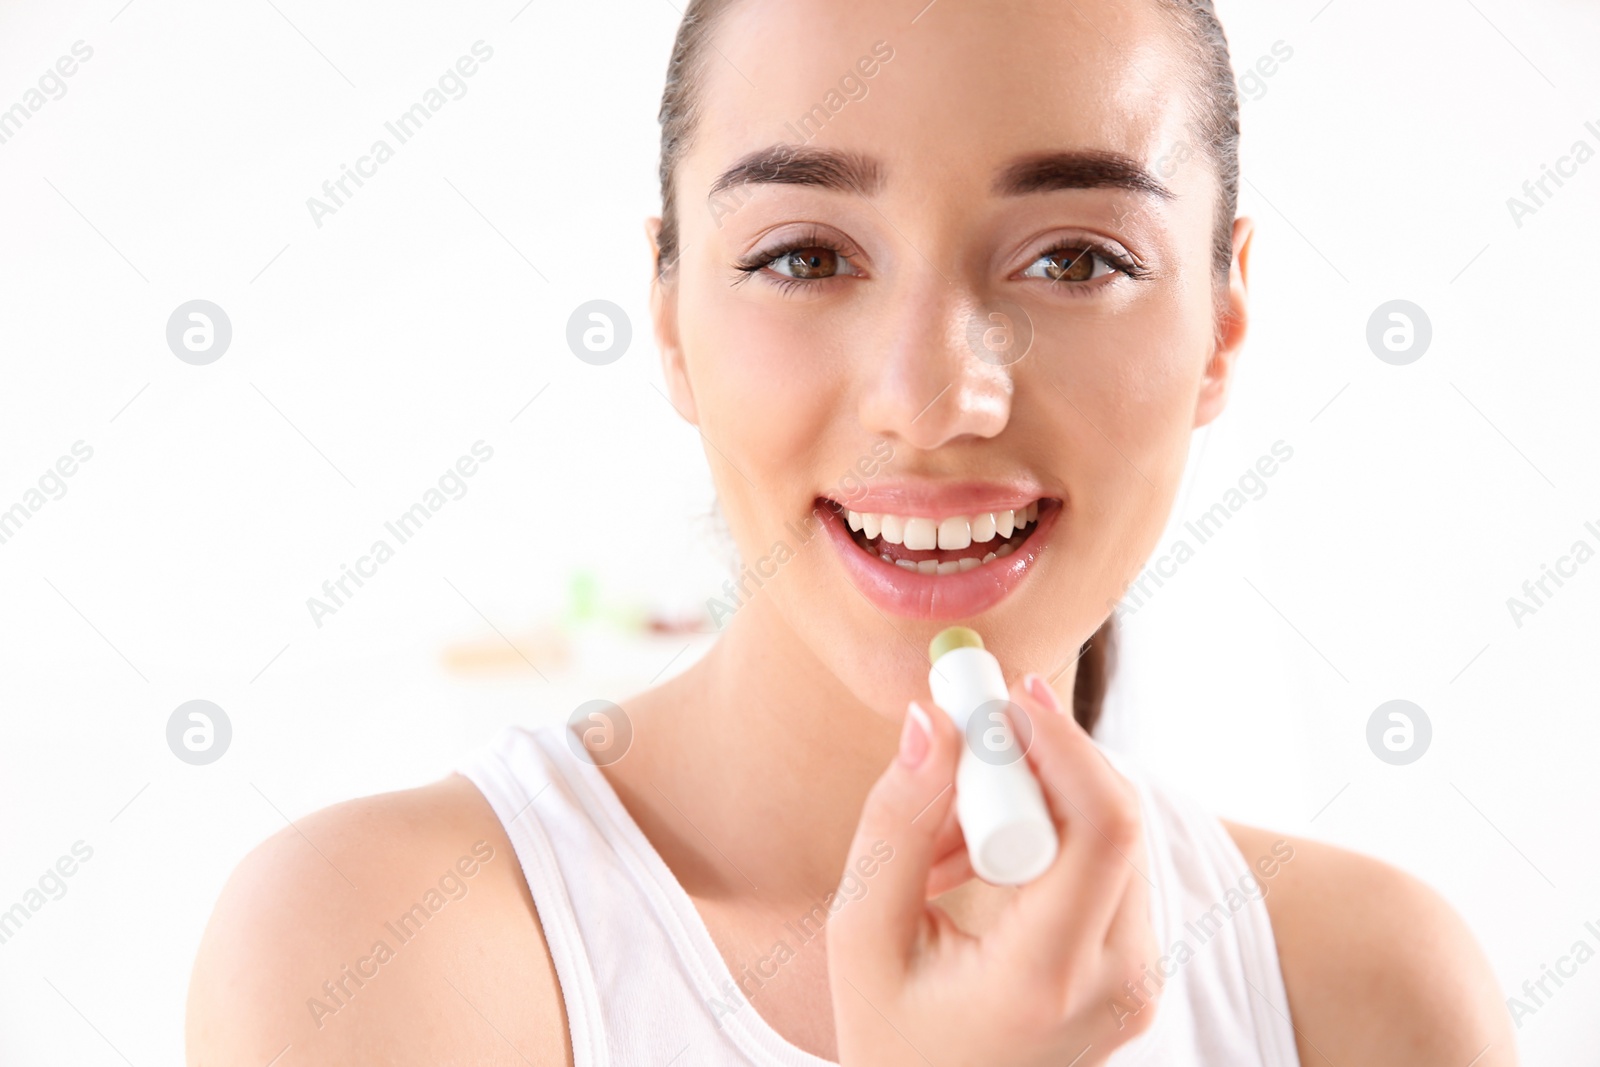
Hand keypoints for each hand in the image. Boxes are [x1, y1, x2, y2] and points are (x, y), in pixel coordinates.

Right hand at [827, 674, 1159, 1065]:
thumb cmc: (887, 1039)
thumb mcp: (861, 935)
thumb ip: (895, 821)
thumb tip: (930, 719)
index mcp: (1047, 979)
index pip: (1101, 826)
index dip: (1063, 742)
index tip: (1005, 692)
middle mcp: (1119, 983)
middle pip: (1113, 817)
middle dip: (1037, 763)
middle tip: (959, 745)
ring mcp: (1139, 983)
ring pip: (1111, 835)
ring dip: (1035, 805)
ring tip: (940, 848)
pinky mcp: (1137, 973)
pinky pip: (1107, 868)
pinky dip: (1046, 842)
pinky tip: (972, 872)